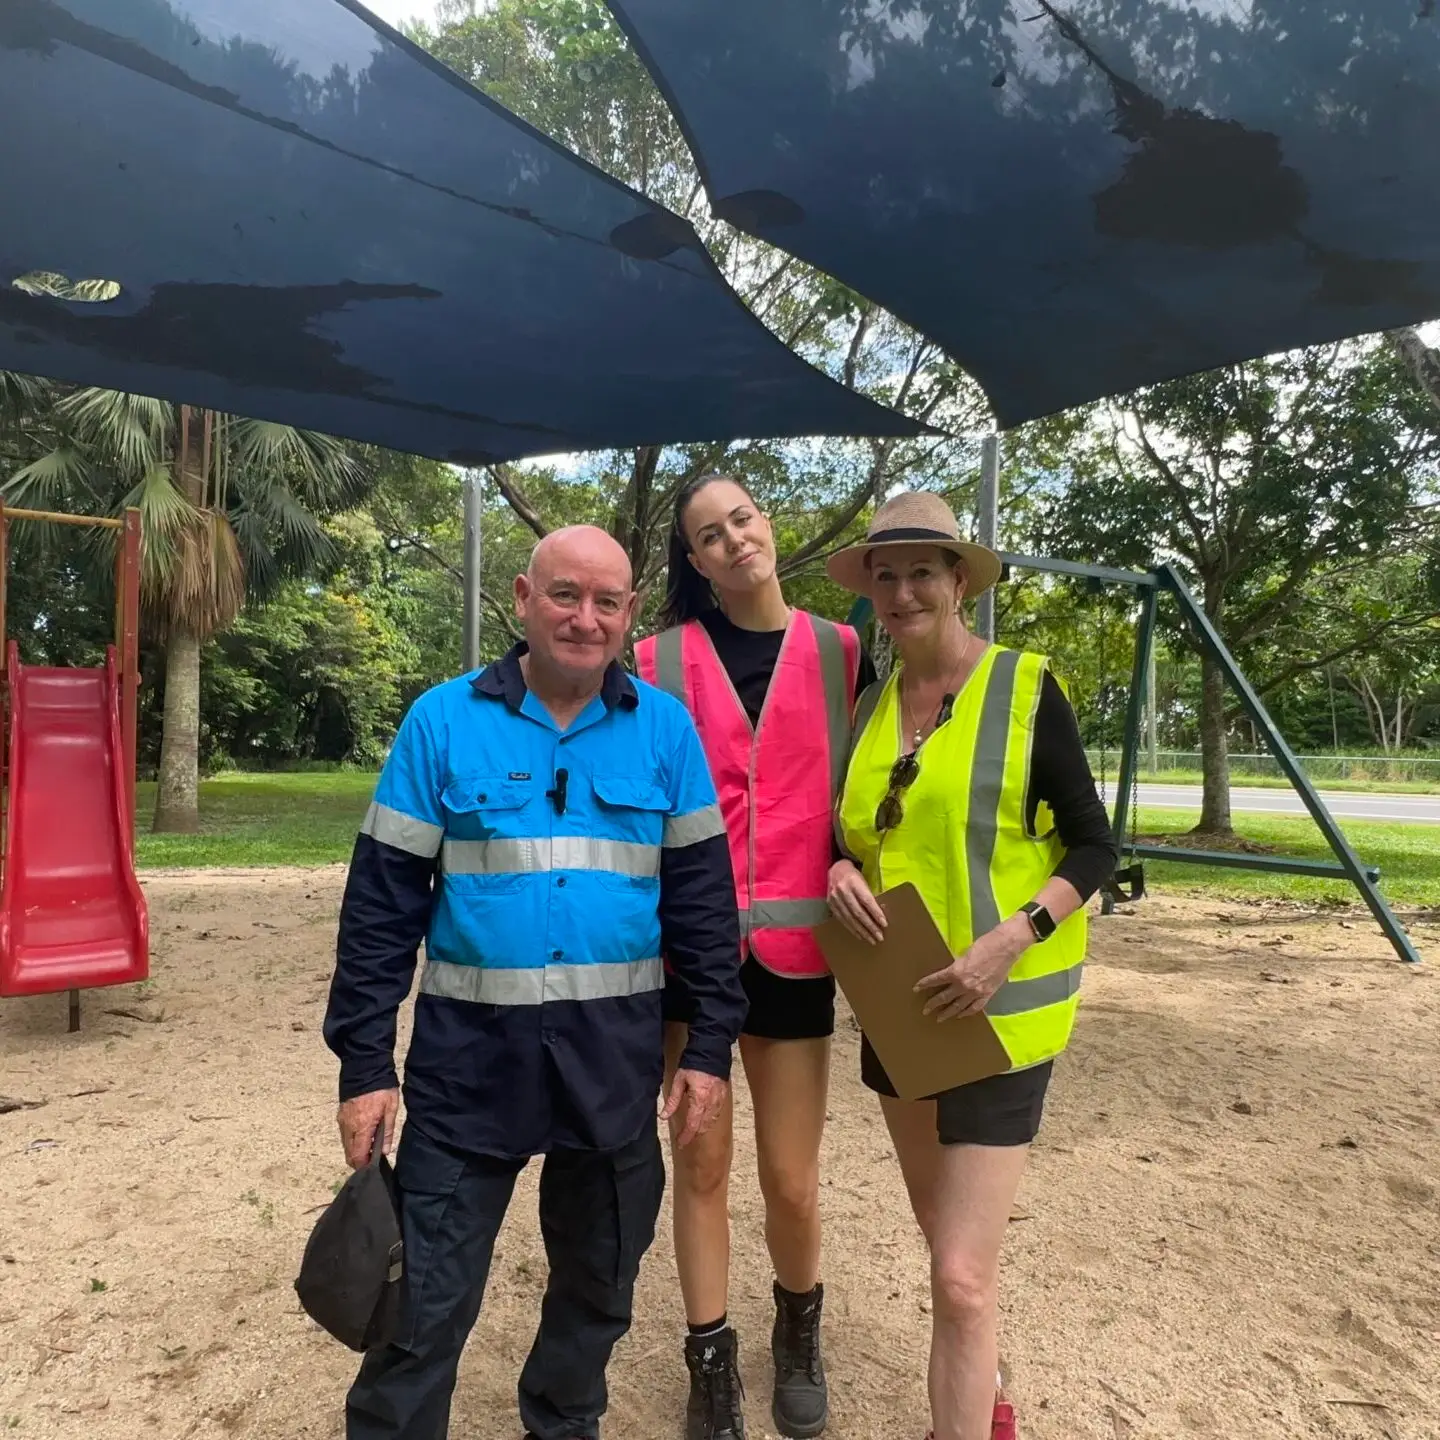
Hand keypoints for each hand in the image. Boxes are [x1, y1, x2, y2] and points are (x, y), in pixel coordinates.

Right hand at [337, 1087, 399, 1168]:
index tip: (373, 1167)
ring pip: (345, 1145)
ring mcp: (342, 1121)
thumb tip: (385, 1151)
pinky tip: (362, 1135)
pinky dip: (351, 1140)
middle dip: (359, 1161)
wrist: (365, 1068)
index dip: (364, 1165)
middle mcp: (348, 1127)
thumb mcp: (391, 1108)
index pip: (358, 1156)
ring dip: (354, 1150)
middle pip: (349, 1154)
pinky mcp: (340, 1115)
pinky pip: (344, 1134)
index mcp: (361, 1127)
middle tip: (372, 1159)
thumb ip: (387, 1131)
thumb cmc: (381, 1088)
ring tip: (369, 1147)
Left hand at [660, 1068, 728, 1147]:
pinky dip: (709, 1120)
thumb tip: (663, 1116)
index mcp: (700, 1100)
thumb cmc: (694, 1065)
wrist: (712, 1052)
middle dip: (693, 1134)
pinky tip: (703, 1120)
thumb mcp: (679, 1081)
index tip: (680, 1143)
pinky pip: (716, 1114)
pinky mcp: (723, 1097)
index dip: (686, 1136)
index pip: (692, 1125)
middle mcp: (711, 1104)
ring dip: (701, 1128)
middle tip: (683, 1137)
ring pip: (711, 1122)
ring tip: (692, 1130)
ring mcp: (719, 1101)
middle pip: (703, 1126)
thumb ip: (672, 1101)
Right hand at [826, 859, 885, 944]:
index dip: (876, 913)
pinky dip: (852, 928)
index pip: (867, 900)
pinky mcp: (830, 904)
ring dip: (862, 931)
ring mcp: (835, 898)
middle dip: (870, 926)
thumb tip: (880, 914)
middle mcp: (843, 890)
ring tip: (871, 939)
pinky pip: (842, 919)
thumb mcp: (864, 881)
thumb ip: (870, 895)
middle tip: (879, 936)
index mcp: (854, 882)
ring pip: (850, 918)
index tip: (884, 924)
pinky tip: (860, 935)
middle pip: (858, 912)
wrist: (836, 869)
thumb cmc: (855, 876)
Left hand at [913, 917, 1030, 1021]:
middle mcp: (964, 984)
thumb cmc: (985, 945)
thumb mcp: (965, 954)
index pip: (936, 980)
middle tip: (925, 1010)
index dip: (925, 984)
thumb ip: (957, 966)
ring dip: (948, 1013)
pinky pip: (975, 1007)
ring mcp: (976, 991)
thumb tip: (951, 973)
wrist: (1005, 947)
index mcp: (956, 971)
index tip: (916, 989)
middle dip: (933, 1004)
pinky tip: (961, 1015)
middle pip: (945, 997)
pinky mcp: (988, 994)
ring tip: (940, 1018)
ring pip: (959, 1006)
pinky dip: (967, 1012)